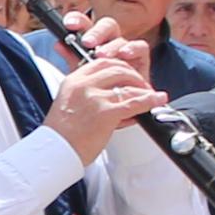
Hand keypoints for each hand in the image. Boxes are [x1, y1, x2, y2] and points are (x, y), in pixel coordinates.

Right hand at [40, 52, 165, 165]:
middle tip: (142, 85)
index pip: (102, 62)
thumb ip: (86, 93)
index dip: (120, 66)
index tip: (128, 74)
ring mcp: (94, 98)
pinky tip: (158, 99)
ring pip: (128, 85)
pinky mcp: (105, 113)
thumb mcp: (68, 104)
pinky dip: (150, 100)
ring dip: (144, 89)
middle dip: (134, 75)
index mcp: (73, 81)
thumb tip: (111, 92)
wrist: (56, 151)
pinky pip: (134, 102)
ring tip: (152, 94)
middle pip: (118, 69)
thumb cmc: (62, 134)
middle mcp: (83, 85)